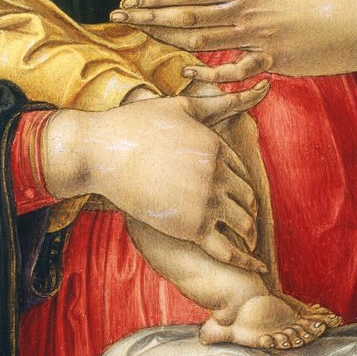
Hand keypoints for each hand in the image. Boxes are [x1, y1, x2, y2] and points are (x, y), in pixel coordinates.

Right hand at [42, 83, 269, 270]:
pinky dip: (243, 261)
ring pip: (242, 222)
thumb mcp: (180, 106)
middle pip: (246, 197)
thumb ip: (213, 103)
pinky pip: (226, 249)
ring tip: (249, 244)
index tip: (239, 195)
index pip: (240, 170)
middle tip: (248, 222)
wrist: (102, 152)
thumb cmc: (136, 124)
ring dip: (248, 234)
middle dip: (248, 209)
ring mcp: (206, 201)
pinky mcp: (191, 227)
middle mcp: (217, 174)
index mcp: (216, 146)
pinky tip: (254, 268)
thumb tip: (241, 87)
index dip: (239, 183)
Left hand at [111, 0, 356, 101]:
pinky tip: (186, 70)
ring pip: (202, 43)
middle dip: (149, 17)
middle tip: (118, 17)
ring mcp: (261, 43)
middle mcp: (251, 15)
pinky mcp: (275, 64)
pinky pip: (232, 72)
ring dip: (167, 39)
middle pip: (187, 18)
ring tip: (140, 35)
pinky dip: (207, 72)